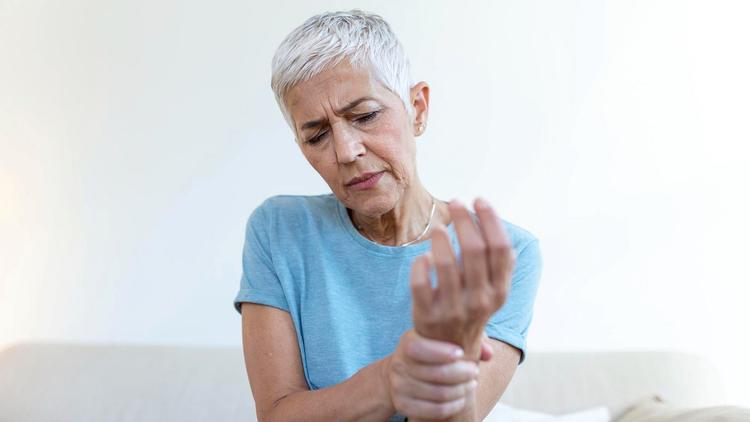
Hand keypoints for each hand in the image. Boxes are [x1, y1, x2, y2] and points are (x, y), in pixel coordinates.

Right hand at [383, 329, 482, 418]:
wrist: (404, 372)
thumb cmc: (432, 351)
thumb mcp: (443, 338)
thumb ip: (469, 338)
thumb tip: (488, 353)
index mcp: (407, 343)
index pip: (419, 348)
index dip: (441, 352)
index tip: (461, 353)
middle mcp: (399, 365)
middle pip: (436, 373)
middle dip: (462, 373)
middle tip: (474, 371)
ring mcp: (399, 387)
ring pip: (439, 394)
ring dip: (461, 390)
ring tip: (471, 384)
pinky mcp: (403, 405)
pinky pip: (435, 410)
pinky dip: (453, 406)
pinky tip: (462, 398)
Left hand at [410, 198, 514, 359]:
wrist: (448, 353)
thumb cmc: (470, 310)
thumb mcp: (492, 294)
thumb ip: (499, 267)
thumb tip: (501, 231)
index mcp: (499, 291)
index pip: (500, 249)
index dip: (490, 220)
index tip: (479, 201)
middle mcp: (480, 300)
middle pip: (474, 250)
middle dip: (464, 220)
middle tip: (455, 203)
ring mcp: (453, 309)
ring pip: (446, 264)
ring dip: (441, 239)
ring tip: (438, 226)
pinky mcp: (427, 315)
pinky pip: (420, 282)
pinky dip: (420, 264)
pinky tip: (423, 256)